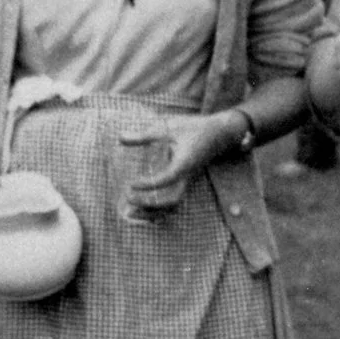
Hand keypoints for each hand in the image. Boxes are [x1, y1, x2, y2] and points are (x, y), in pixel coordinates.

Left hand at [115, 112, 238, 218]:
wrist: (219, 133)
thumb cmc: (194, 128)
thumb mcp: (168, 127)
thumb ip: (144, 135)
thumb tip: (120, 138)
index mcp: (184, 163)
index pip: (166, 179)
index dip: (149, 184)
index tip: (131, 184)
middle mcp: (186, 177)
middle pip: (172, 201)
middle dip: (150, 205)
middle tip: (129, 198)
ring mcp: (187, 181)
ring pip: (173, 205)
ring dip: (153, 211)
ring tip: (131, 211)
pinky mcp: (185, 182)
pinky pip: (172, 200)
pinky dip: (158, 207)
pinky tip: (142, 206)